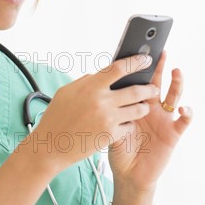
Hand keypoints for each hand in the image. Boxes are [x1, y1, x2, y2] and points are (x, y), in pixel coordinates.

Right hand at [27, 54, 160, 172]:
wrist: (51, 146)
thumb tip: (100, 75)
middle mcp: (102, 101)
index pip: (119, 68)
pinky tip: (126, 124)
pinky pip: (129, 127)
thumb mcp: (67, 92)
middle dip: (149, 88)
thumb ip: (86, 81)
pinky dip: (129, 125)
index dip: (135, 62)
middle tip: (153, 87)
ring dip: (143, 107)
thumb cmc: (56, 117)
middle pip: (136, 90)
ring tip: (143, 106)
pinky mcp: (110, 136)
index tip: (146, 59)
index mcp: (91, 86)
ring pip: (138, 110)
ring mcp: (107, 119)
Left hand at [108, 51, 192, 196]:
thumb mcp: (110, 126)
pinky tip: (184, 108)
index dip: (140, 67)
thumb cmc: (119, 149)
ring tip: (177, 71)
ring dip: (177, 83)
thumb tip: (99, 87)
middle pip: (157, 82)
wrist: (129, 175)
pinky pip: (183, 121)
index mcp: (135, 103)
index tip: (138, 50)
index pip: (139, 80)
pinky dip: (187, 113)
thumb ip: (110, 109)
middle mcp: (152, 107)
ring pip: (174, 96)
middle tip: (161, 51)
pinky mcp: (173, 133)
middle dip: (159, 67)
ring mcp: (164, 118)